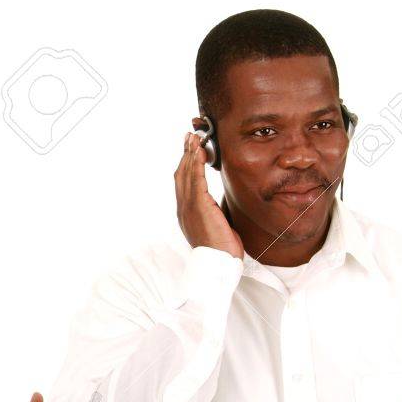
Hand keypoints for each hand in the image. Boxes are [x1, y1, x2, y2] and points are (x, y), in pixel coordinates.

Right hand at [175, 132, 243, 258]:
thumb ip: (213, 213)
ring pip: (186, 173)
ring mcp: (188, 207)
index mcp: (186, 213)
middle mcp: (183, 208)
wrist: (218, 264)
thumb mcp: (215, 227)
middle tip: (190, 136)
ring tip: (194, 137)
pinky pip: (196, 180)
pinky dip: (196, 164)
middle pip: (181, 174)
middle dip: (186, 153)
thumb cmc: (220, 250)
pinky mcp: (198, 206)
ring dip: (190, 153)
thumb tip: (217, 206)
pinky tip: (199, 152)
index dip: (186, 165)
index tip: (190, 150)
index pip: (183, 183)